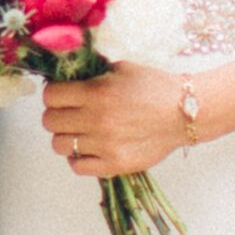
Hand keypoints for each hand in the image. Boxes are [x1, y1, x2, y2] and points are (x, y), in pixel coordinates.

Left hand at [38, 64, 195, 174]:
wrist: (184, 113)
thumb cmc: (154, 87)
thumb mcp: (121, 68)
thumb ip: (92, 73)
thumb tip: (66, 76)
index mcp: (97, 93)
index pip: (50, 96)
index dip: (53, 94)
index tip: (61, 95)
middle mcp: (97, 120)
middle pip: (50, 122)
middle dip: (56, 115)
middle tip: (69, 113)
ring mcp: (105, 145)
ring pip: (59, 145)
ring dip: (65, 137)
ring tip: (79, 132)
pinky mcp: (115, 164)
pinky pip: (77, 166)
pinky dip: (78, 158)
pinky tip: (88, 148)